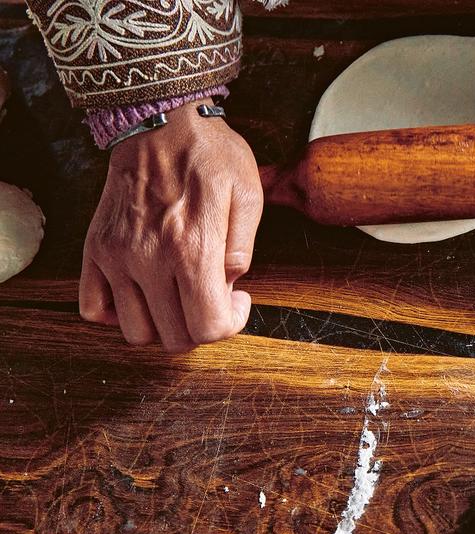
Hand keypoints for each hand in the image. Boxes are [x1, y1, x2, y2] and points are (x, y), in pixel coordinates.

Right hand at [79, 100, 262, 351]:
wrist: (158, 119)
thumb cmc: (210, 154)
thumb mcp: (247, 193)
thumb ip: (245, 245)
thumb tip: (234, 283)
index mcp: (193, 248)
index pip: (209, 327)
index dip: (231, 324)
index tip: (237, 299)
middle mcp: (149, 259)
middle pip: (175, 338)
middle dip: (202, 326)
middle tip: (212, 294)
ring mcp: (117, 257)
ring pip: (136, 332)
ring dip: (163, 324)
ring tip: (180, 294)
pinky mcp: (96, 250)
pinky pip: (93, 308)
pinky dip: (118, 313)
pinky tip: (144, 292)